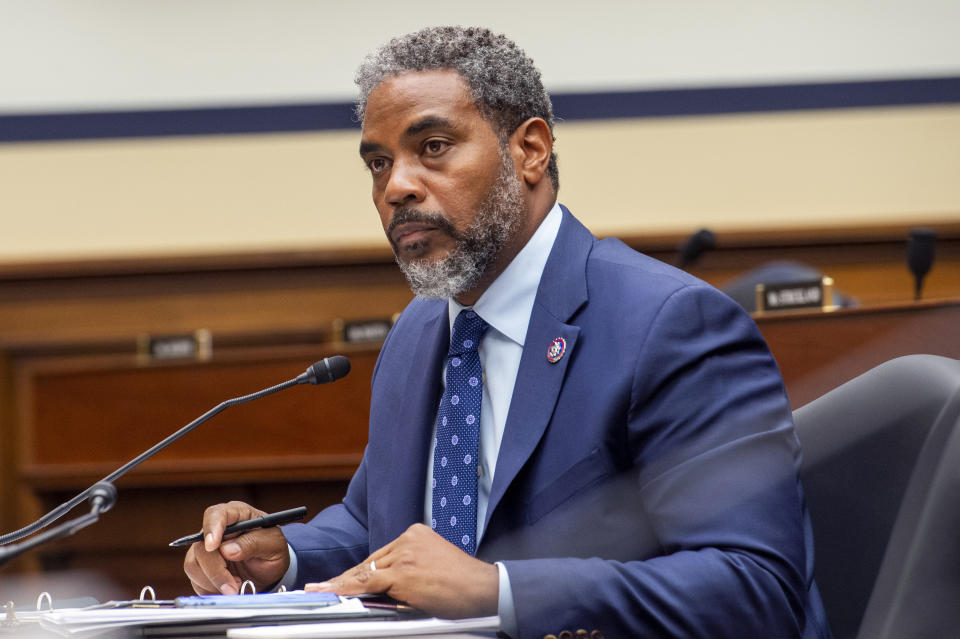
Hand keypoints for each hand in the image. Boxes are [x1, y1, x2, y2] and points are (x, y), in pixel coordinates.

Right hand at [182, 500, 289, 594]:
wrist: (268, 570)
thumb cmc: (272, 550)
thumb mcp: (274, 544)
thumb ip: (254, 543)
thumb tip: (228, 550)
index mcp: (237, 514)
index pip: (216, 514)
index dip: (212, 528)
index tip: (213, 546)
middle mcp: (217, 529)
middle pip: (201, 546)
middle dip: (216, 570)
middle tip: (234, 586)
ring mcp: (205, 548)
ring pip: (193, 565)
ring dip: (214, 582)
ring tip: (236, 586)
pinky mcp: (200, 567)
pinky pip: (195, 580)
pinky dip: (210, 589)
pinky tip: (228, 589)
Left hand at [305, 523, 497, 618]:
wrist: (482, 588)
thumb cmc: (464, 583)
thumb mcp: (435, 565)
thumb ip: (410, 568)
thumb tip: (386, 585)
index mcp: (416, 534)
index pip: (381, 555)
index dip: (359, 570)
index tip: (342, 577)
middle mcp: (408, 539)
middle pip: (370, 562)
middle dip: (346, 577)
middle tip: (322, 585)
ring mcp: (405, 555)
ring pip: (367, 572)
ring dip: (342, 584)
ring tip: (321, 590)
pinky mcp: (404, 573)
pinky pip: (370, 582)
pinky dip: (350, 589)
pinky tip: (335, 592)